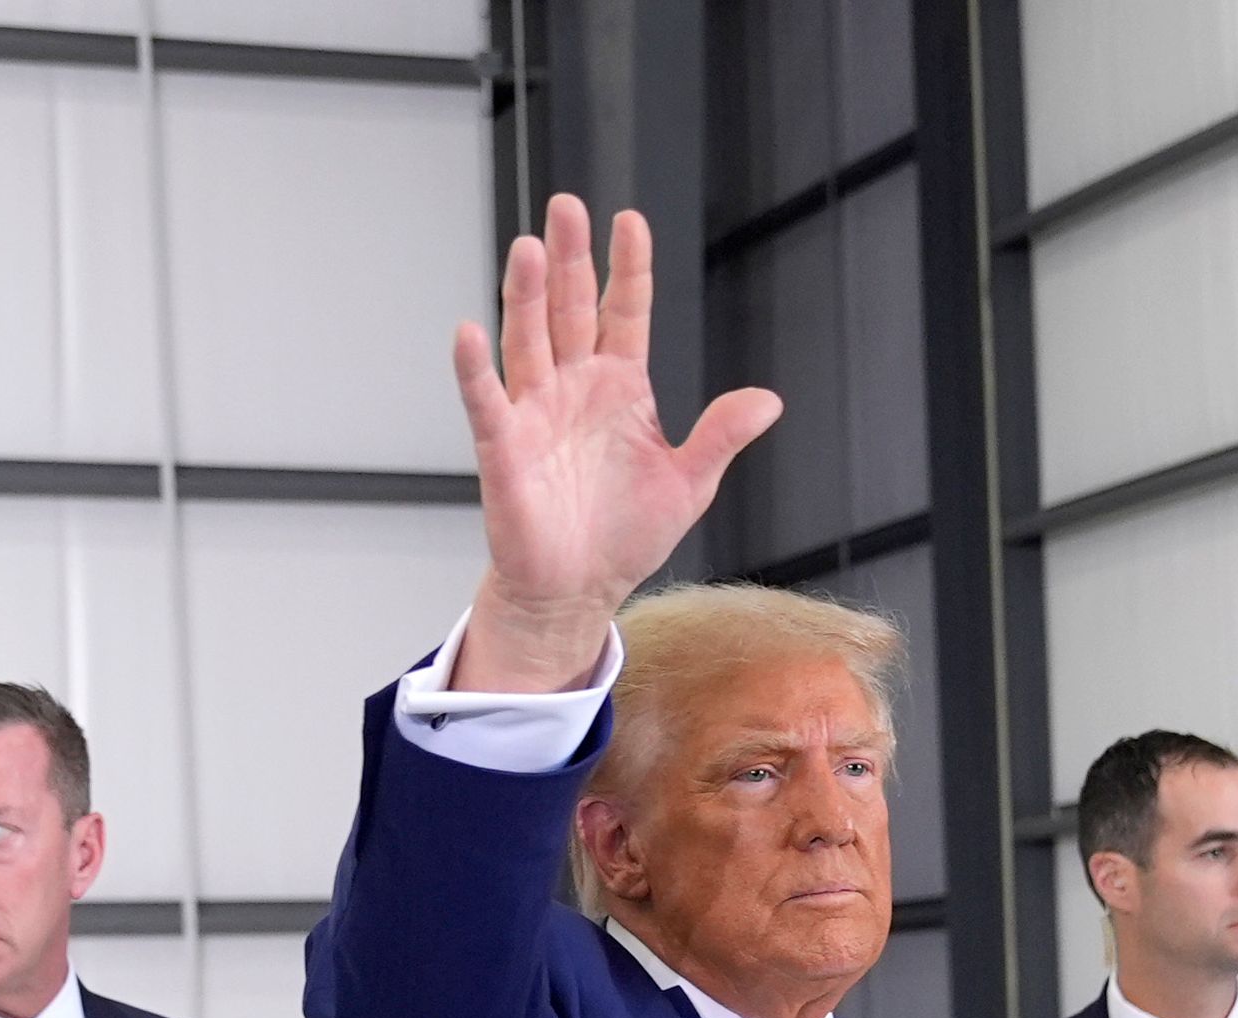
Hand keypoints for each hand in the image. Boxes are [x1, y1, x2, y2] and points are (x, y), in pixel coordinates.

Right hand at [450, 195, 783, 694]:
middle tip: (565, 207)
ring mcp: (536, 413)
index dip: (627, 267)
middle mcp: (574, 387)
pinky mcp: (504, 449)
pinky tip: (470, 333)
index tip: (628, 220)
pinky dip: (475, 370)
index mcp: (621, 386)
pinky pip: (487, 402)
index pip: (624, 310)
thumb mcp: (689, 483)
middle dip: (568, 258)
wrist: (577, 591)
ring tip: (528, 248)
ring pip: (528, 340)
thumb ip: (720, 436)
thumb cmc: (625, 536)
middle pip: (569, 308)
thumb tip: (768, 400)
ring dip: (525, 296)